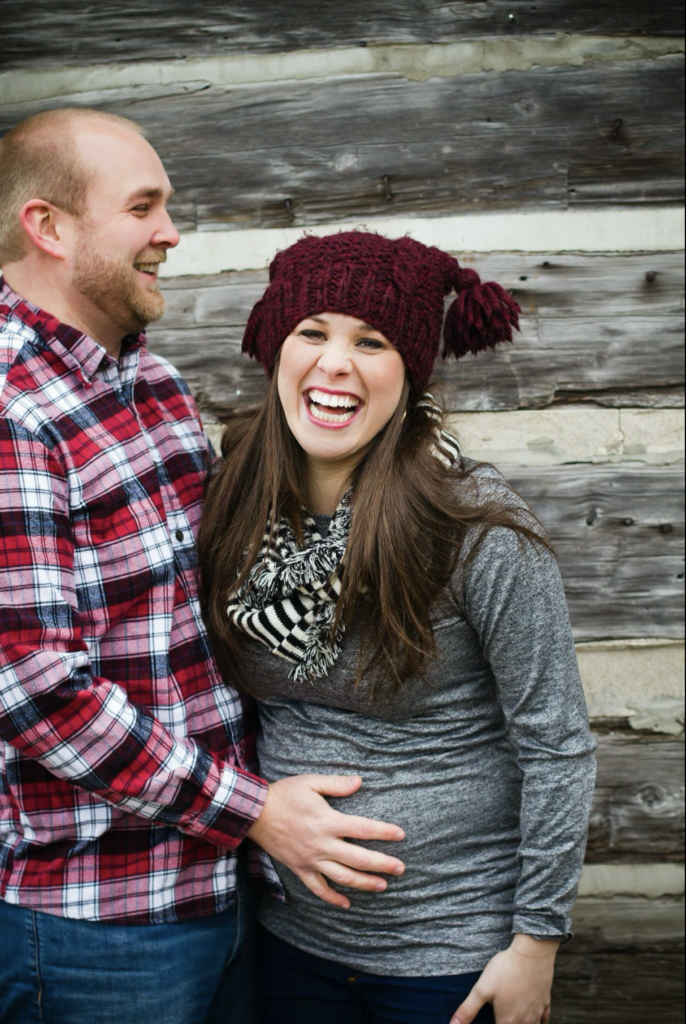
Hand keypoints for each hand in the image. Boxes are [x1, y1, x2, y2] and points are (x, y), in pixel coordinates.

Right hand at [247, 774, 405, 908]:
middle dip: (382, 864)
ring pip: (343, 877)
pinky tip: (347, 903)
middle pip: (358, 858)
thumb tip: (359, 781)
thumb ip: (336, 784)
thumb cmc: (285, 794)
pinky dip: (333, 898)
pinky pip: (318, 889)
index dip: (384, 832)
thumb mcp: (311, 782)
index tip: (401, 834)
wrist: (254, 813)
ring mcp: (311, 860)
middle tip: (401, 868)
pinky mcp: (300, 869)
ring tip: (383, 886)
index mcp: (327, 821)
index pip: (363, 829)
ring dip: (365, 883)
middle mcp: (322, 844)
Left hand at [451, 934, 557, 1023]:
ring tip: (513, 1019)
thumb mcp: (481, 989)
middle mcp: (525, 1021)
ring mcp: (537, 1012)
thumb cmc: (505, 970)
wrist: (532, 953)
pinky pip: (544, 1019)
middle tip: (499, 1017)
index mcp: (508, 1021)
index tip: (489, 1020)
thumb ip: (467, 1010)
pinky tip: (534, 1019)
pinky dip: (539, 1022)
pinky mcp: (545, 1001)